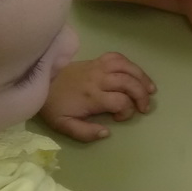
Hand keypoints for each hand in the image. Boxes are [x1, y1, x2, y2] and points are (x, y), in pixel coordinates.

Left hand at [40, 53, 154, 141]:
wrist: (41, 82)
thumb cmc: (54, 105)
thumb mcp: (64, 125)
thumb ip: (85, 133)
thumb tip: (106, 132)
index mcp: (92, 96)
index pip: (121, 101)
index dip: (127, 112)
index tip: (119, 118)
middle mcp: (98, 79)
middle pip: (129, 83)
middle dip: (142, 95)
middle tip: (144, 108)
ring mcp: (98, 67)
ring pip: (127, 68)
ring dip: (142, 78)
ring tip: (150, 89)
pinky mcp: (96, 60)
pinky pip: (117, 57)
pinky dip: (130, 64)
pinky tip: (135, 74)